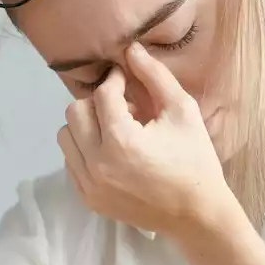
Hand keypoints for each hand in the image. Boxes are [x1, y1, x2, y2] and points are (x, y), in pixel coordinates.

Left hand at [57, 43, 243, 240]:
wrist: (197, 215)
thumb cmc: (194, 160)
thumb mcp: (182, 112)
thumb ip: (155, 77)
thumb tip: (131, 48)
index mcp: (121, 141)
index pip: (102, 94)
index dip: (114, 80)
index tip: (126, 79)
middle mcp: (97, 164)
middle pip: (75, 112)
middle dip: (97, 102)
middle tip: (123, 107)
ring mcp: (89, 184)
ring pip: (66, 136)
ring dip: (86, 125)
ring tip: (116, 130)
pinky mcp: (87, 198)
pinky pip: (71, 160)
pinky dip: (85, 149)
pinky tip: (112, 151)